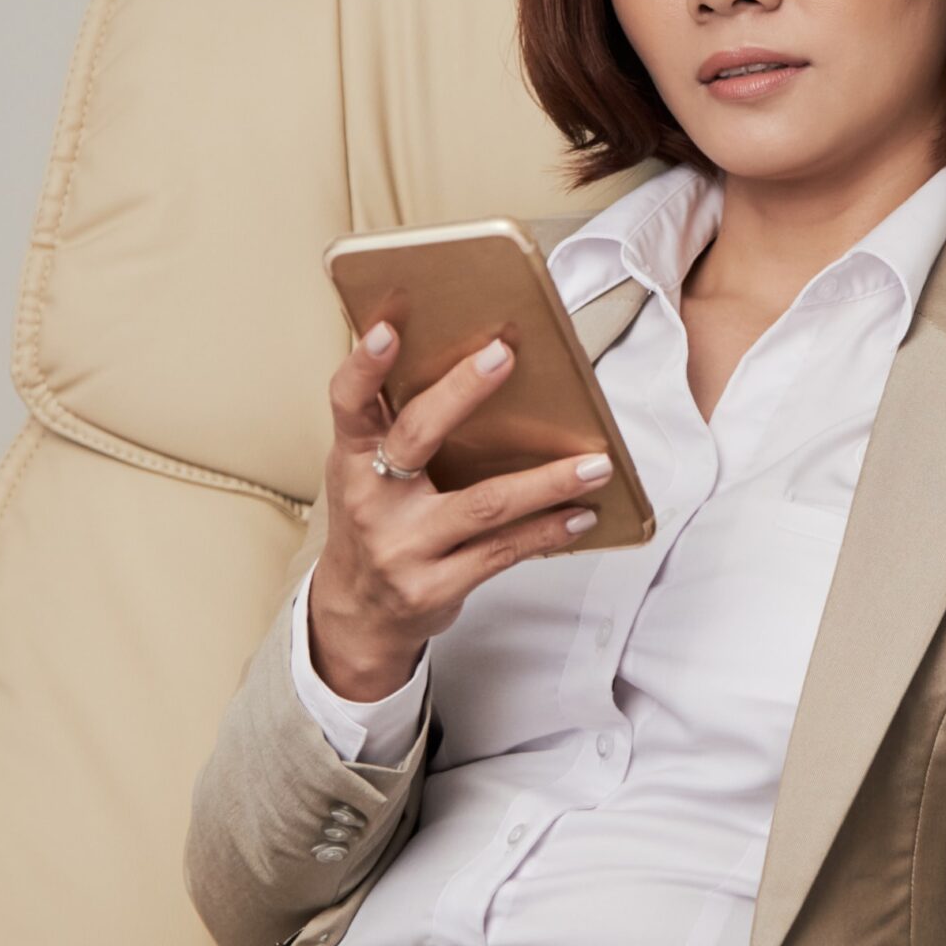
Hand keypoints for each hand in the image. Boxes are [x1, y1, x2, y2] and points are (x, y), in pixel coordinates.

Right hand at [307, 323, 616, 699]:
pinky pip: (502, 552)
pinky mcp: (434, 587)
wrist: (356, 616)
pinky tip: (580, 514)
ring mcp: (402, 547)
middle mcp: (371, 499)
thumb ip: (398, 428)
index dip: (364, 365)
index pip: (348, 402)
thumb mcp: (366, 474)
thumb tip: (473, 364)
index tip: (388, 329)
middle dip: (463, 391)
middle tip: (505, 355)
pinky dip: (547, 530)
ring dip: (548, 481)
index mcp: (352, 459)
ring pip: (484, 504)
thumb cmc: (375, 524)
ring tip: (596, 464)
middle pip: (418, 436)